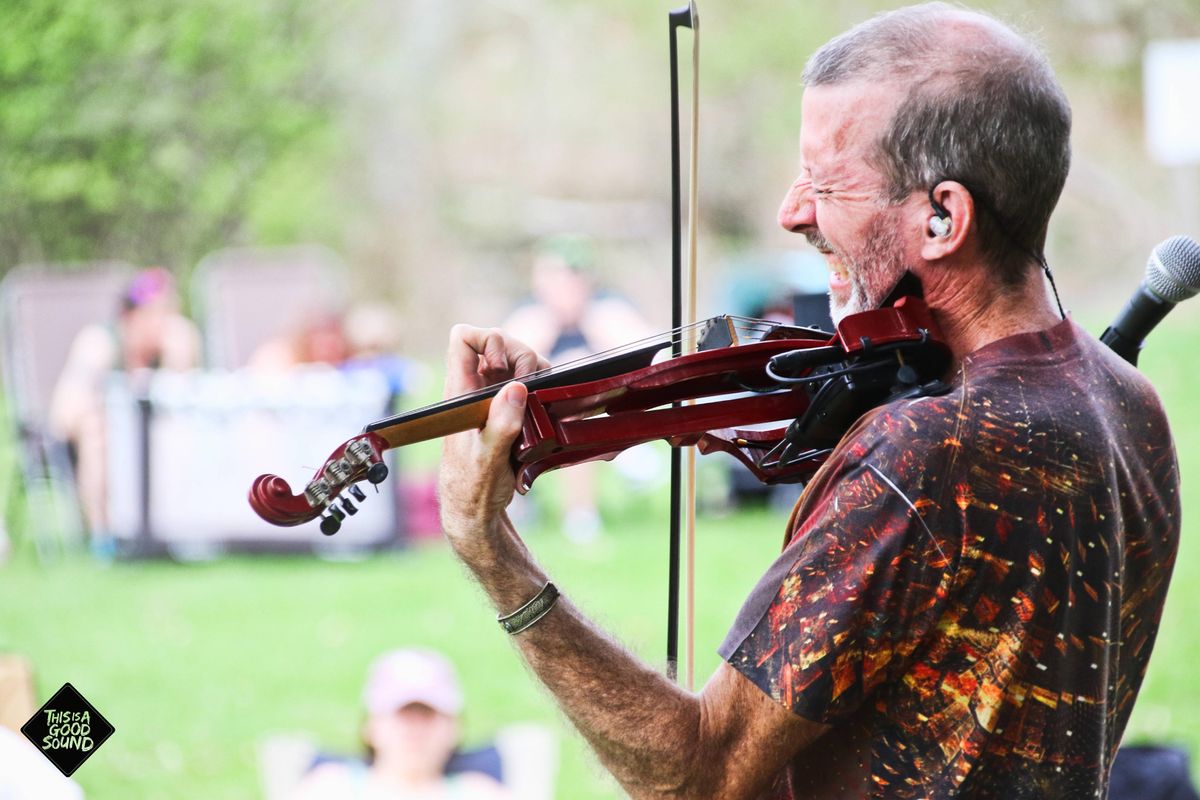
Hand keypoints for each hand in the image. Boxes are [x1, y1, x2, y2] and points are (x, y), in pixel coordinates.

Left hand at [438, 326, 548, 547]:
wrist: (477, 510)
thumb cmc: (474, 487)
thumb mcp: (487, 460)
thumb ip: (500, 426)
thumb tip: (516, 389)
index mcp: (460, 392)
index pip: (463, 338)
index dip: (488, 340)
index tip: (503, 365)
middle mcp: (477, 387)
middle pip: (500, 342)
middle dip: (522, 356)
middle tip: (530, 389)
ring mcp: (494, 396)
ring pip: (519, 360)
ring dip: (537, 373)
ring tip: (540, 402)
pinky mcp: (510, 409)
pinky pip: (530, 382)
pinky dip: (544, 387)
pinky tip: (546, 411)